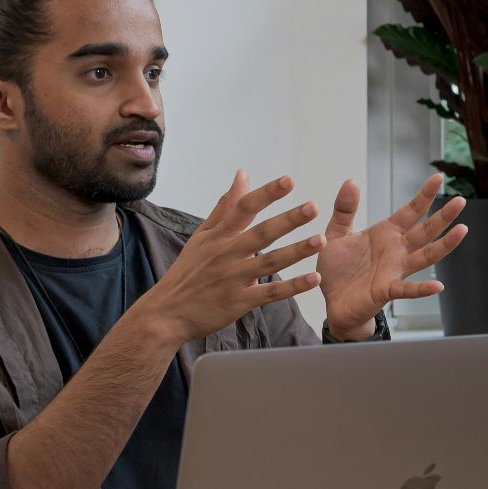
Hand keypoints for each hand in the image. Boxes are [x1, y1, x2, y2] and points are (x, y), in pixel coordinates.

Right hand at [129, 171, 324, 346]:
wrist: (166, 312)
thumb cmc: (188, 272)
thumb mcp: (202, 236)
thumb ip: (226, 207)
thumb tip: (242, 175)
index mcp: (218, 236)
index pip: (244, 209)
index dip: (267, 194)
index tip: (288, 181)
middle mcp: (226, 254)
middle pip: (262, 233)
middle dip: (288, 220)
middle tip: (313, 207)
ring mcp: (233, 279)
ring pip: (269, 262)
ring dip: (296, 252)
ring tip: (320, 240)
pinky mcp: (239, 302)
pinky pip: (270, 294)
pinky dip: (292, 288)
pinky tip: (313, 279)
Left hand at [317, 173, 467, 338]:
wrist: (332, 302)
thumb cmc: (338, 270)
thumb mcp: (336, 234)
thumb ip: (345, 209)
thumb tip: (352, 181)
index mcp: (386, 233)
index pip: (411, 211)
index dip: (424, 195)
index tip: (439, 177)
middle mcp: (397, 250)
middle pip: (426, 230)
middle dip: (443, 216)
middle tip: (461, 200)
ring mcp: (395, 270)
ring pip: (425, 256)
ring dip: (444, 245)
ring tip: (462, 230)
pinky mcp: (387, 290)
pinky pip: (407, 288)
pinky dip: (422, 288)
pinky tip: (438, 286)